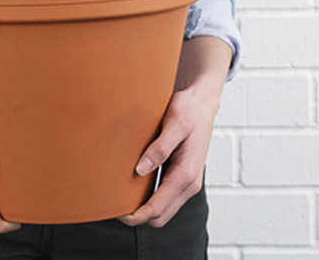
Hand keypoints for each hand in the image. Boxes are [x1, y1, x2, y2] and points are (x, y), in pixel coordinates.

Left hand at [118, 35, 231, 228]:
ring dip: (145, 209)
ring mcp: (189, 182)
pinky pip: (167, 198)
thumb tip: (141, 170)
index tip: (117, 212)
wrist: (203, 102)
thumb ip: (160, 148)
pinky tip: (137, 185)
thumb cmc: (189, 109)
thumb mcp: (175, 123)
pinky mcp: (184, 176)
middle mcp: (190, 183)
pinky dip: (152, 199)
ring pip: (164, 210)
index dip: (136, 215)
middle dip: (139, 216)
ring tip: (123, 197)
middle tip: (115, 205)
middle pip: (160, 216)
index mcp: (186, 174)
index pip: (158, 209)